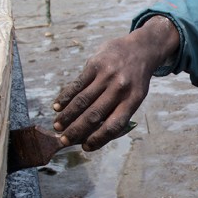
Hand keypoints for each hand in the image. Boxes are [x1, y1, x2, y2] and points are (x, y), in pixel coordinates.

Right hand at [52, 16, 178, 150]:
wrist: (139, 49)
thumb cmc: (134, 80)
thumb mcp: (135, 96)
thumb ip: (118, 113)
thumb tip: (93, 135)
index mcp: (133, 100)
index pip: (114, 125)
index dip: (98, 139)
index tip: (86, 147)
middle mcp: (120, 88)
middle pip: (94, 115)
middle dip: (76, 130)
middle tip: (64, 140)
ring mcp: (107, 75)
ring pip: (82, 100)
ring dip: (67, 116)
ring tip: (57, 126)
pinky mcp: (95, 64)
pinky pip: (77, 84)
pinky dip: (65, 97)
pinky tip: (57, 106)